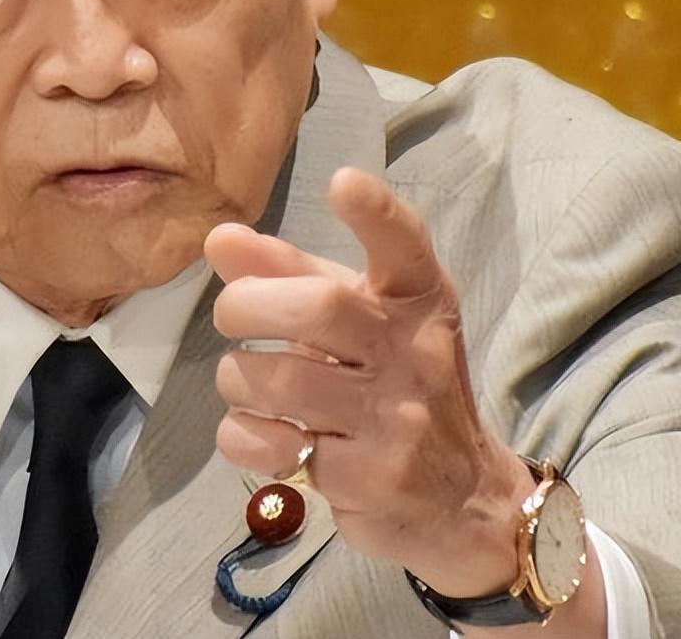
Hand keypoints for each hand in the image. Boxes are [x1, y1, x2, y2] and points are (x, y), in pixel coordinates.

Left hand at [206, 166, 530, 596]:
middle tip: (230, 316)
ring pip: (279, 380)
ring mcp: (397, 421)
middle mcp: (416, 353)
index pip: (406, 246)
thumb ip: (288, 273)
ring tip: (248, 382)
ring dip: (238, 378)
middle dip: (247, 304)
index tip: (342, 182)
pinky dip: (242, 435)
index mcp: (417, 301)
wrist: (462, 498)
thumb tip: (219, 239)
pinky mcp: (370, 480)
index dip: (374, 212)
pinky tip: (262, 432)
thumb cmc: (393, 383)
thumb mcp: (358, 319)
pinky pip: (270, 443)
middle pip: (318, 307)